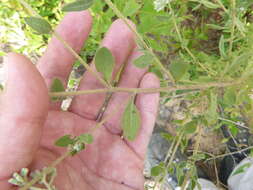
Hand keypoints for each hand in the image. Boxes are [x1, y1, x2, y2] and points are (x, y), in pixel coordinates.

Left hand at [0, 11, 158, 189]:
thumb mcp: (0, 168)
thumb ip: (8, 121)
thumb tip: (15, 61)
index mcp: (34, 130)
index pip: (50, 79)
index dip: (65, 46)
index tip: (82, 18)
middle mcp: (68, 135)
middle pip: (91, 86)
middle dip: (107, 56)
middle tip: (123, 29)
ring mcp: (100, 151)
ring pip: (119, 104)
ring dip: (131, 75)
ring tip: (140, 49)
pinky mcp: (126, 168)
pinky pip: (141, 131)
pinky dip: (149, 107)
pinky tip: (152, 83)